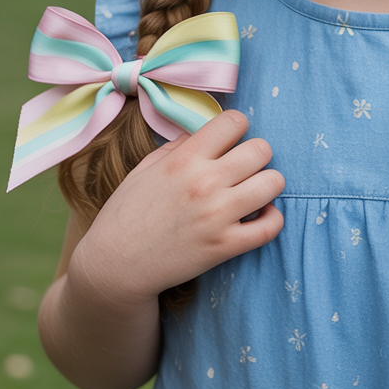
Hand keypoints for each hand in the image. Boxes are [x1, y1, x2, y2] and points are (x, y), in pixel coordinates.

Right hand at [67, 110, 284, 309]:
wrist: (115, 267)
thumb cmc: (127, 213)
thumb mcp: (147, 167)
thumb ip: (180, 145)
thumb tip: (205, 130)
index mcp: (184, 159)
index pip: (234, 121)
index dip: (237, 127)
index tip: (231, 140)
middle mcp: (204, 182)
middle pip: (261, 149)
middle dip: (257, 154)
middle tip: (244, 166)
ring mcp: (217, 216)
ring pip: (273, 182)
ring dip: (268, 183)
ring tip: (254, 190)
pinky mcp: (225, 247)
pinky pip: (271, 226)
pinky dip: (272, 219)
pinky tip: (258, 216)